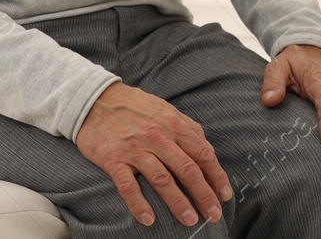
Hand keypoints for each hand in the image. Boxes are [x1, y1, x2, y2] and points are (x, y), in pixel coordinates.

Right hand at [74, 81, 232, 227]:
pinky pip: (128, 186)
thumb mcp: (165, 110)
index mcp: (173, 125)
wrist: (95, 100)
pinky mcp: (114, 159)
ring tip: (190, 220)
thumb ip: (187, 128)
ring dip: (178, 202)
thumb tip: (206, 148)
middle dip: (204, 194)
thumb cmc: (135, 107)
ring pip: (162, 179)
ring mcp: (135, 149)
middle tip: (214, 215)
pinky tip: (149, 219)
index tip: (224, 195)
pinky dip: (139, 204)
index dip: (216, 176)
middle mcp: (158, 137)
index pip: (202, 154)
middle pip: (187, 169)